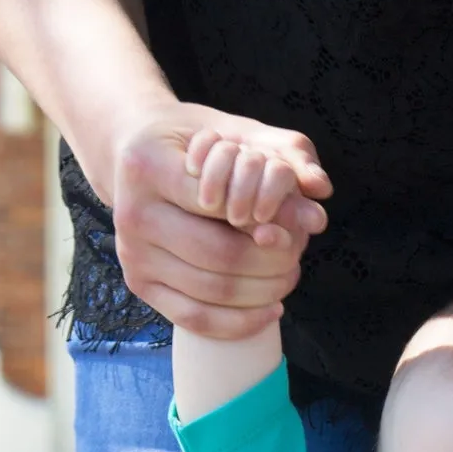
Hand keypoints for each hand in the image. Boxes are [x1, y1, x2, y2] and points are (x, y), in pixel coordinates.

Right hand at [107, 104, 332, 338]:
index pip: (223, 203)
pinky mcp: (139, 284)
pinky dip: (241, 322)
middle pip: (221, 255)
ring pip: (213, 291)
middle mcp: (132, 212)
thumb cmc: (197, 142)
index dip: (269, 217)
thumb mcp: (234, 129)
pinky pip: (196, 319)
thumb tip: (321, 188)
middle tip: (299, 254)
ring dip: (264, 292)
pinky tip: (271, 308)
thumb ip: (281, 151)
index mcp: (148, 164)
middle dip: (272, 261)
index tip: (298, 220)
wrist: (137, 155)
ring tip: (289, 276)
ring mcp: (132, 253)